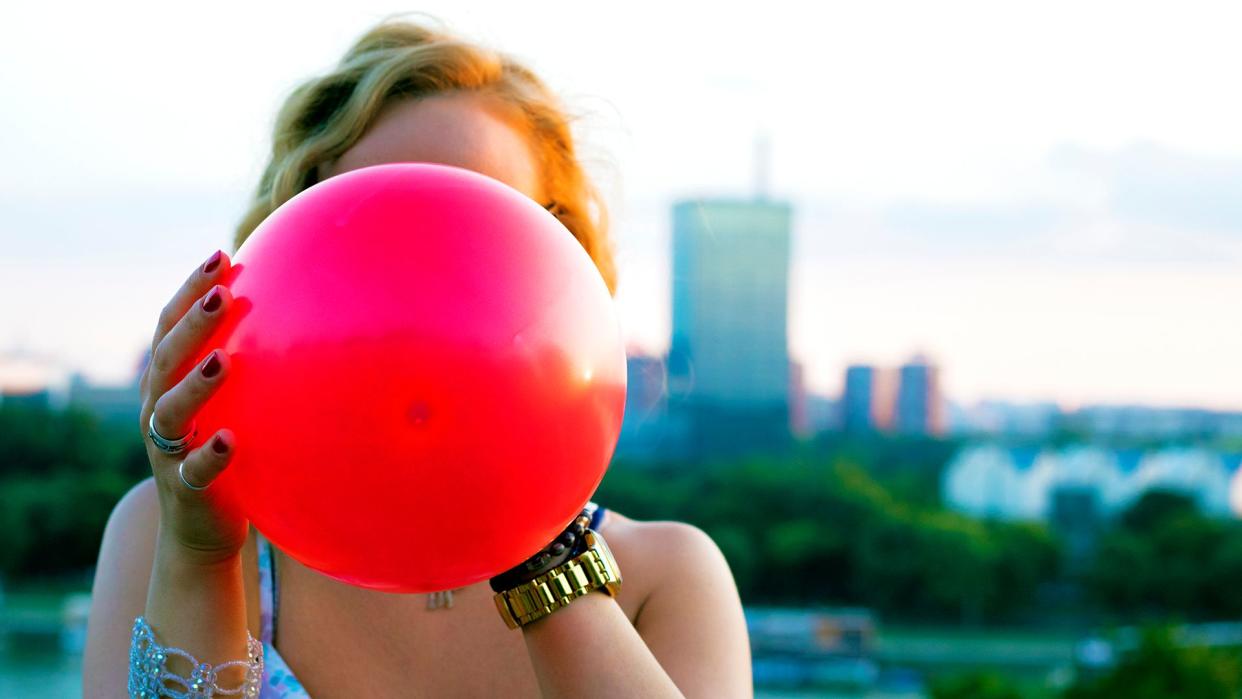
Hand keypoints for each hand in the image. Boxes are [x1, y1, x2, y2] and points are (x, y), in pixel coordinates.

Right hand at [138, 249, 245, 564]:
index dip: (188, 290)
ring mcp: (167, 450)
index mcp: (167, 384)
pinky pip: (194, 471)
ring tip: (223, 359)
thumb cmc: (225, 454)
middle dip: (192, 323)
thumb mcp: (232, 406)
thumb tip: (305, 316)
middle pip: (167, 357)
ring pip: (171, 411)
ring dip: (196, 383)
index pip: (170, 327)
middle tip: (221, 292)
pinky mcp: (185, 488)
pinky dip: (210, 454)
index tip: (220, 256)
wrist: (200, 530)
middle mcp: (159, 410)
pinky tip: (232, 439)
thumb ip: (249, 368)